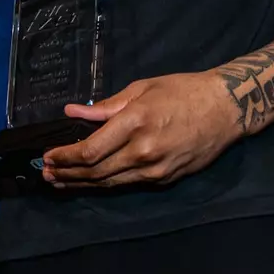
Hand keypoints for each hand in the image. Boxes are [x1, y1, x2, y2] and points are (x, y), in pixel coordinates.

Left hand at [41, 72, 240, 188]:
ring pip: (110, 182)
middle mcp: (144, 150)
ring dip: (81, 183)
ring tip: (60, 182)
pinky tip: (91, 181)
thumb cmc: (183, 91)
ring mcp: (155, 169)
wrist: (226, 109)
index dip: (66, 157)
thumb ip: (105, 106)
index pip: (91, 150)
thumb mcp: (142, 88)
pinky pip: (127, 184)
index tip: (49, 156)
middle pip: (95, 171)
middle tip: (47, 173)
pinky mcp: (165, 178)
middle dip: (67, 174)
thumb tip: (73, 111)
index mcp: (135, 122)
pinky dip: (105, 184)